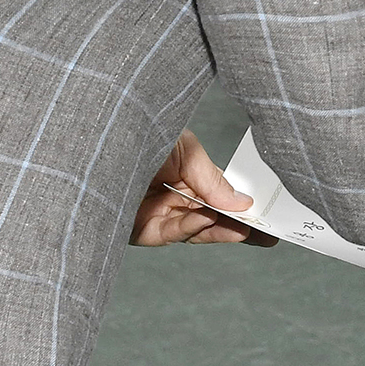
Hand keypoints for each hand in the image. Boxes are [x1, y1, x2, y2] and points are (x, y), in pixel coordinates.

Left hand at [130, 131, 276, 246]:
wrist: (95, 141)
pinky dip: (190, 227)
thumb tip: (243, 203)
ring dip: (220, 230)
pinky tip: (207, 219)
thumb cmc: (137, 131)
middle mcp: (170, 194)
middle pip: (211, 217)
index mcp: (183, 172)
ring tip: (246, 230)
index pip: (218, 194)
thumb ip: (212, 179)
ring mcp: (155, 212)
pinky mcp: (137, 229)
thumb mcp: (186, 150)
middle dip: (240, 226)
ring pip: (195, 229)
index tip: (270, 215)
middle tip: (269, 234)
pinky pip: (170, 233)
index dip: (243, 206)